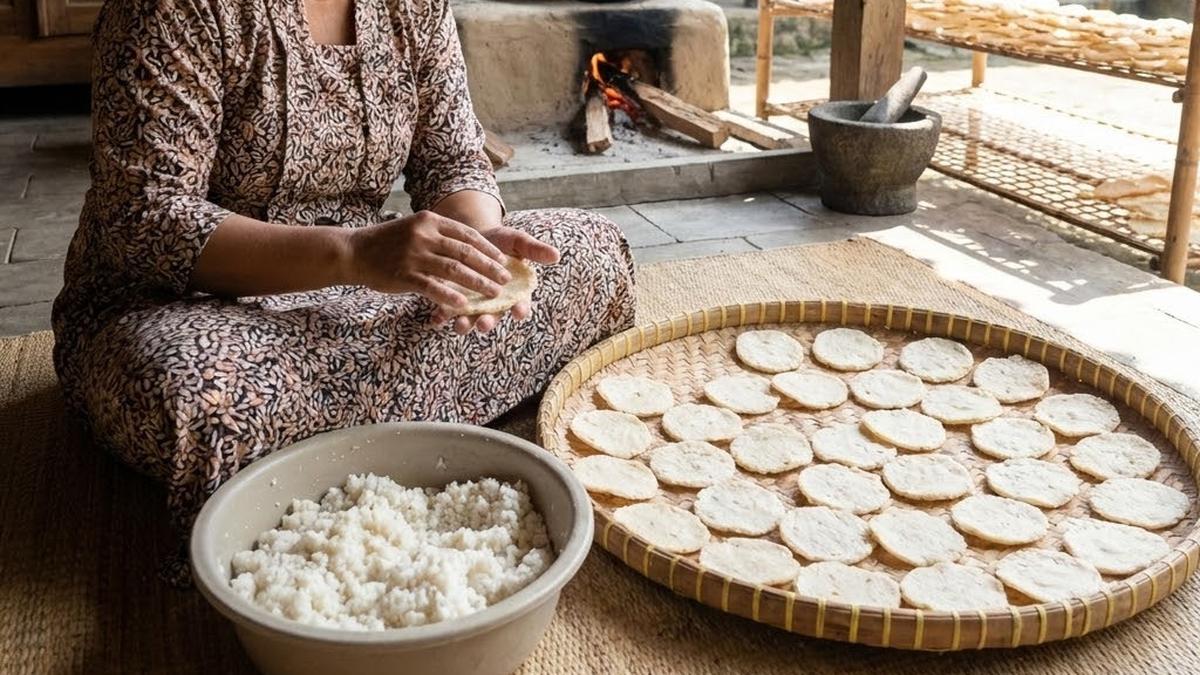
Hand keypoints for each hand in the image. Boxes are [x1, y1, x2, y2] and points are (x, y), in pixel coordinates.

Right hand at [344, 211, 510, 307]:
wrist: (355, 251)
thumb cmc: (389, 242)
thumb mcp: (415, 228)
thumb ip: (439, 235)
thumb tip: (470, 248)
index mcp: (430, 221)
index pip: (467, 234)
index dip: (488, 249)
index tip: (503, 261)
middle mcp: (424, 235)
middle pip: (466, 252)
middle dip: (489, 267)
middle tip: (505, 280)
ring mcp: (414, 255)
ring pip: (454, 270)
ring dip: (478, 283)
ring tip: (494, 294)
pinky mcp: (404, 275)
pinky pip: (432, 287)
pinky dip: (449, 297)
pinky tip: (464, 305)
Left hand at [432, 225, 560, 334]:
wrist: (471, 236)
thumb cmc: (500, 241)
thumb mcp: (518, 242)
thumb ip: (534, 250)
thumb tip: (556, 255)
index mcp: (514, 293)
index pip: (521, 305)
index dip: (520, 309)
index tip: (519, 311)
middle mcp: (494, 303)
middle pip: (494, 317)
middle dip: (489, 322)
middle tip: (484, 324)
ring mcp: (474, 304)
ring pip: (471, 319)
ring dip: (465, 324)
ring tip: (459, 325)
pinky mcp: (454, 300)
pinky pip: (449, 312)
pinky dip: (443, 317)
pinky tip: (436, 318)